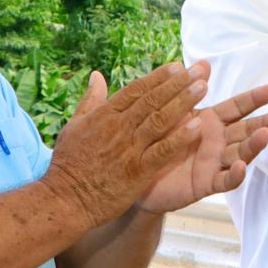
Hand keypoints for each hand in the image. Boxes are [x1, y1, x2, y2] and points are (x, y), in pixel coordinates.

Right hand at [43, 62, 208, 228]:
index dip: (158, 77)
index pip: (136, 90)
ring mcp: (128, 149)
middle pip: (152, 100)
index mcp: (104, 115)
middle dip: (177, 83)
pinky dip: (180, 138)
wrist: (65, 200)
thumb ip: (90, 100)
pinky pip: (163, 151)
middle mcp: (118, 128)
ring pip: (160, 119)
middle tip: (199, 70)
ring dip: (183, 102)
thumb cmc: (68, 164)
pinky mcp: (137, 171)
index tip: (177, 66)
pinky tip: (197, 126)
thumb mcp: (74, 126)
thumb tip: (96, 75)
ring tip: (202, 88)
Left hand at [138, 81, 267, 212]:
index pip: (236, 108)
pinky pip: (223, 181)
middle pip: (245, 131)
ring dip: (253, 145)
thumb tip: (204, 63)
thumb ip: (189, 91)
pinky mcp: (205, 184)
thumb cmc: (154, 140)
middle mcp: (217, 142)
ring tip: (265, 135)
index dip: (254, 99)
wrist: (133, 174)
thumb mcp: (172, 113)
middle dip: (263, 123)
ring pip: (240, 154)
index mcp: (211, 122)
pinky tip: (240, 166)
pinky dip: (234, 175)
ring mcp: (214, 163)